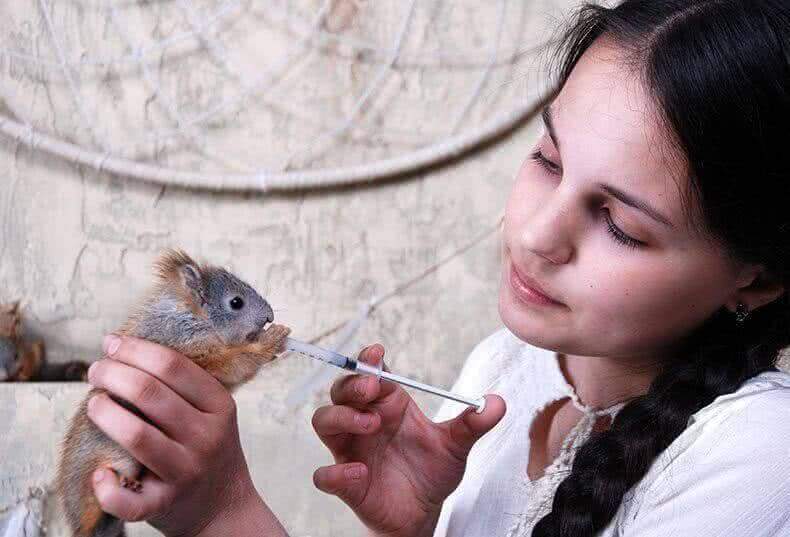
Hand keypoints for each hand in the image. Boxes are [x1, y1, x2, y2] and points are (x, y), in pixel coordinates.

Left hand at [86, 334, 283, 536]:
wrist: (224, 507)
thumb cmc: (208, 451)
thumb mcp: (212, 413)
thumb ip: (182, 387)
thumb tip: (125, 350)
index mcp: (219, 406)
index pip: (173, 365)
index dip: (135, 350)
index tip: (112, 343)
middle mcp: (206, 436)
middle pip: (149, 392)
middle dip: (112, 373)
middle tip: (96, 370)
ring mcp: (186, 471)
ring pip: (136, 434)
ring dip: (103, 412)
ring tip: (94, 404)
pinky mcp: (164, 504)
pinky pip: (127, 498)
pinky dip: (105, 485)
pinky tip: (99, 472)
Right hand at [311, 344, 505, 536]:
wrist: (425, 513)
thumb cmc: (432, 471)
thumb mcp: (457, 445)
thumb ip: (474, 424)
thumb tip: (497, 403)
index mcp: (388, 405)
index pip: (370, 373)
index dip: (368, 359)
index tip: (377, 352)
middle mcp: (364, 421)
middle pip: (341, 390)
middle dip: (353, 384)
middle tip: (374, 388)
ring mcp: (351, 450)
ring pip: (323, 421)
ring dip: (342, 417)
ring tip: (371, 424)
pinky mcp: (346, 483)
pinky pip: (325, 474)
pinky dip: (335, 472)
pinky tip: (359, 472)